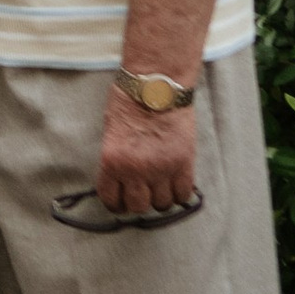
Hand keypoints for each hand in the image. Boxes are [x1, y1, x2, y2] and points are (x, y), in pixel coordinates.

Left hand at [96, 84, 196, 216]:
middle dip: (139, 201)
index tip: (120, 201)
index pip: (111, 199)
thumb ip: (115, 160)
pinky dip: (179, 194)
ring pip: (162, 204)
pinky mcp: (183, 164)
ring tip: (160, 188)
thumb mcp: (110, 133)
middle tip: (142, 193)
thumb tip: (120, 180)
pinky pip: (183, 194)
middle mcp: (136, 170)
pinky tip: (175, 185)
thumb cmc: (129, 103)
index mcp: (112, 162)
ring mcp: (161, 169)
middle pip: (138, 206)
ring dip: (160, 198)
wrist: (156, 86)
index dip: (116, 203)